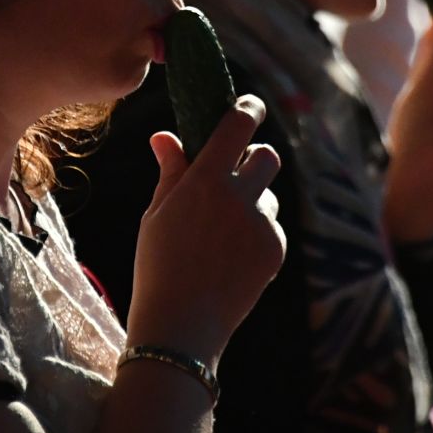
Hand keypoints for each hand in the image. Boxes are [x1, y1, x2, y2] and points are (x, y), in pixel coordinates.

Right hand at [127, 98, 285, 364]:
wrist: (181, 326)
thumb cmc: (158, 266)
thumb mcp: (157, 214)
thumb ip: (171, 171)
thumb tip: (165, 135)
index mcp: (204, 180)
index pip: (237, 126)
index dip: (248, 109)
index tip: (250, 106)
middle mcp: (239, 197)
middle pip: (267, 157)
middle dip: (254, 159)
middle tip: (235, 175)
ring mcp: (262, 225)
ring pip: (267, 197)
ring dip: (252, 203)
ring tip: (219, 235)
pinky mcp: (276, 249)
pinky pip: (271, 227)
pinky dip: (256, 234)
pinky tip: (230, 258)